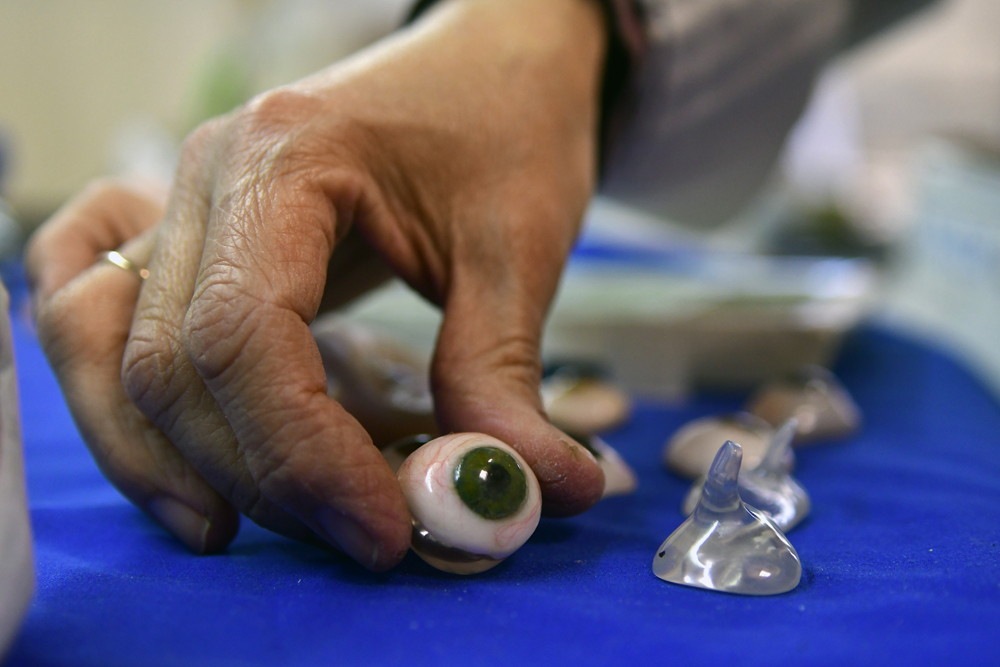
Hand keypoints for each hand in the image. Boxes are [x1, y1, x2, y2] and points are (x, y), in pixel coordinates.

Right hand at [26, 0, 606, 569]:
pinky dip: (109, 386)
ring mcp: (179, 197)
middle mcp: (203, 175)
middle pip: (169, 364)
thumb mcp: (520, 246)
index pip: (242, 337)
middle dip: (257, 476)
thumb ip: (505, 376)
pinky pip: (87, 302)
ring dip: (161, 455)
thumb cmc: (507, 123)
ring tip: (237, 528)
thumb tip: (537, 493)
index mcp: (285, 159)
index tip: (382, 528)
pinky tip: (168, 448)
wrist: (491, 58)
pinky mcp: (186, 229)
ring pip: (104, 347)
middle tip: (352, 535)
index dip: (302, 456)